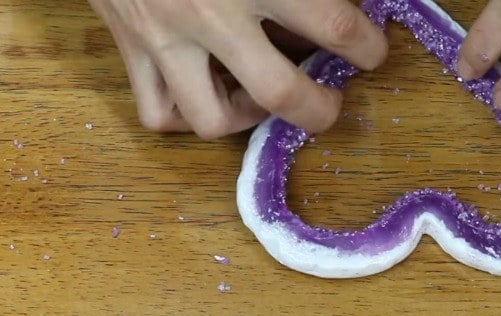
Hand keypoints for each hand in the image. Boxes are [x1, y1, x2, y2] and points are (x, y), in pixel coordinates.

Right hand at [88, 0, 387, 137]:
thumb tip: (351, 2)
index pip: (334, 25)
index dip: (367, 47)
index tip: (371, 51)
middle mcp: (208, 14)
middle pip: (281, 92)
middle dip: (321, 108)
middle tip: (331, 100)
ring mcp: (163, 39)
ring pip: (212, 119)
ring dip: (248, 119)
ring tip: (263, 97)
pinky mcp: (129, 49)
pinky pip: (157, 112)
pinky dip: (187, 115)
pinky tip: (208, 92)